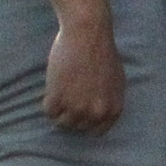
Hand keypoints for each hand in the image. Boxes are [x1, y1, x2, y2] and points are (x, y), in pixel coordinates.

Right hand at [44, 16, 124, 134]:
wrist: (87, 34)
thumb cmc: (102, 51)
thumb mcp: (117, 81)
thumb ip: (109, 101)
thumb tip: (99, 115)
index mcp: (112, 110)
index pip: (96, 131)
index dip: (86, 120)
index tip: (79, 110)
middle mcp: (96, 113)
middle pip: (77, 127)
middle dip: (71, 114)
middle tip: (67, 97)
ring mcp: (76, 108)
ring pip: (61, 122)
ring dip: (59, 109)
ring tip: (60, 91)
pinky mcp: (58, 99)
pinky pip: (49, 111)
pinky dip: (48, 100)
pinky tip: (54, 85)